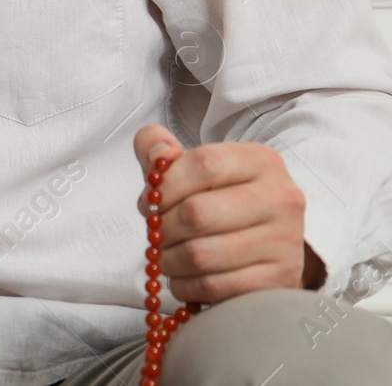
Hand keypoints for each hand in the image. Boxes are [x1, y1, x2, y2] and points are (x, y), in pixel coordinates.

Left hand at [133, 124, 316, 304]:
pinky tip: (183, 277)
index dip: (165, 185)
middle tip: (155, 233)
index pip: (203, 163)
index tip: (150, 200)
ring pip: (201, 255)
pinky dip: (185, 285)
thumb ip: (158, 147)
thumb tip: (157, 153)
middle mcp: (281, 198)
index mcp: (261, 161)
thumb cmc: (217, 198)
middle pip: (197, 213)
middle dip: (162, 227)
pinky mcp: (280, 280)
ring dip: (169, 259)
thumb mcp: (189, 166)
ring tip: (166, 255)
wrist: (264, 242)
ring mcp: (285, 241)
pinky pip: (214, 287)